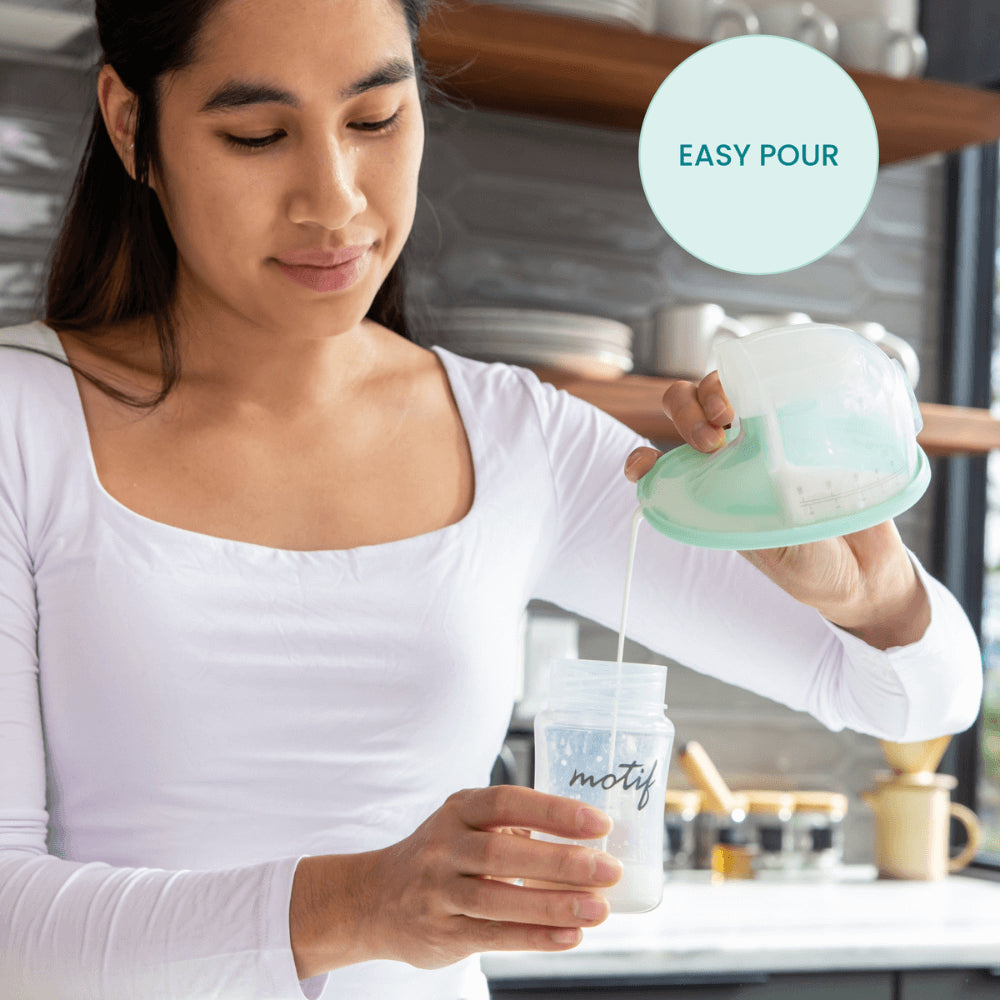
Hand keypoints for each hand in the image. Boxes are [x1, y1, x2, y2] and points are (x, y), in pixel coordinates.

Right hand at [359, 785, 621, 968]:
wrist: (375, 898)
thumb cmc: (441, 855)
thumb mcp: (465, 824)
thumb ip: (513, 826)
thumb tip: (586, 840)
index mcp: (458, 809)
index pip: (508, 801)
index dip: (554, 811)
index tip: (599, 823)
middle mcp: (444, 846)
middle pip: (504, 852)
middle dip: (562, 862)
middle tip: (609, 870)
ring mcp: (438, 890)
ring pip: (498, 897)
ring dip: (553, 905)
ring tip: (598, 909)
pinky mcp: (441, 931)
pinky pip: (492, 935)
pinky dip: (534, 937)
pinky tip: (569, 936)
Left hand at [623, 372, 929, 648]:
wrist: (869, 570)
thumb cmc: (805, 565)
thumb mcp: (759, 549)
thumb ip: (732, 516)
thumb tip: (702, 484)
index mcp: (710, 488)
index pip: (663, 461)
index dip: (644, 457)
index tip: (644, 464)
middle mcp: (733, 456)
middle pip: (687, 408)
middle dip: (684, 412)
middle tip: (709, 440)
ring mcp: (770, 435)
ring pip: (725, 389)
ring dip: (713, 392)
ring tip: (729, 418)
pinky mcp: (807, 422)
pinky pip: (782, 388)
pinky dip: (768, 380)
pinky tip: (772, 391)